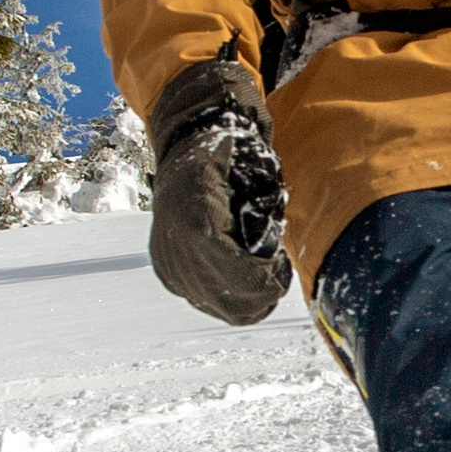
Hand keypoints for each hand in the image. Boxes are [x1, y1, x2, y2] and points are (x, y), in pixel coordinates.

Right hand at [145, 55, 292, 326]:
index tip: (282, 270)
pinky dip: (226, 296)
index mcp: (199, 221)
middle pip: (228, 298)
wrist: (184, 146)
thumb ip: (268, 215)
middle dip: (260, 294)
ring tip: (264, 278)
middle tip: (279, 277)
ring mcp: (169, 261)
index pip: (238, 274)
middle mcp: (177, 246)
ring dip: (246, 299)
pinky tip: (243, 280)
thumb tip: (283, 252)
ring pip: (216, 305)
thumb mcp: (254, 174)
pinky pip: (201, 298)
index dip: (265, 281)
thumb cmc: (227, 157)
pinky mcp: (166, 269)